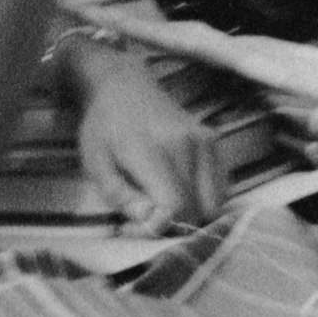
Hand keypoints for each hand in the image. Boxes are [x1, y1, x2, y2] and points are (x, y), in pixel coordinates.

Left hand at [69, 41, 228, 230]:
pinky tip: (180, 192)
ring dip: (192, 216)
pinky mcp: (214, 141)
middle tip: (146, 219)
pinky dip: (204, 200)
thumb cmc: (104, 128)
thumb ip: (121, 196)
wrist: (124, 87)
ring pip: (214, 203)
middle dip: (173, 227)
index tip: (133, 227)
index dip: (156, 229)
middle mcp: (187, 144)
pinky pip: (222, 188)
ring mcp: (206, 141)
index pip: (174, 205)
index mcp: (153, 150)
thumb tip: (149, 220)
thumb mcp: (96, 165)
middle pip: (197, 209)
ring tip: (163, 206)